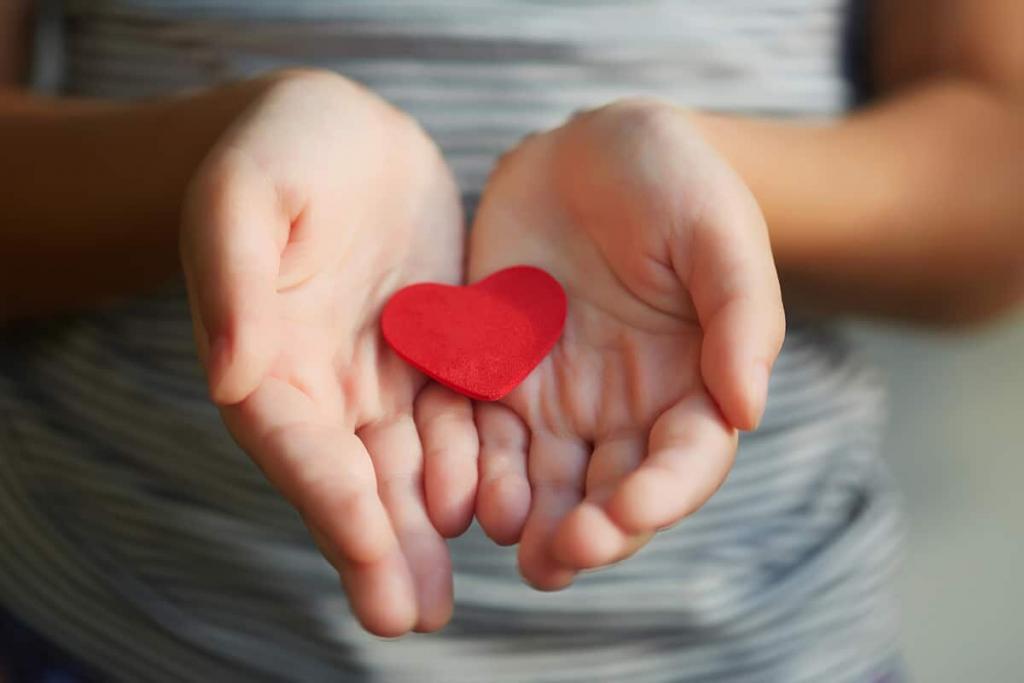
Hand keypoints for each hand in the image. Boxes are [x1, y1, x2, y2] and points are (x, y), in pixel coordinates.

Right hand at [180, 71, 477, 634]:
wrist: (339, 129)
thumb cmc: (280, 150)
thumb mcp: (246, 195)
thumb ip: (234, 280)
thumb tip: (231, 376)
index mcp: (269, 357)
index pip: (299, 446)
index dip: (332, 504)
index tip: (369, 555)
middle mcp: (324, 382)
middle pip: (354, 478)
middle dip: (382, 548)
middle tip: (415, 616)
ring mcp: (382, 372)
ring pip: (407, 463)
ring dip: (426, 526)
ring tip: (448, 593)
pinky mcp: (435, 351)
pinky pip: (458, 417)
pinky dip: (472, 464)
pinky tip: (495, 510)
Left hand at [468, 99, 784, 588]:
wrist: (591, 150)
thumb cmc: (673, 181)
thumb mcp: (719, 230)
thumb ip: (741, 313)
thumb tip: (748, 410)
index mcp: (693, 383)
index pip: (684, 460)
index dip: (660, 495)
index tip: (627, 512)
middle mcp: (627, 408)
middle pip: (612, 490)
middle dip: (590, 531)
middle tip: (557, 557)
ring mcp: (559, 397)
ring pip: (544, 479)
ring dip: (527, 517)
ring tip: (508, 537)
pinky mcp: (499, 376)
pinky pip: (481, 432)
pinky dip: (470, 465)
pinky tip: (456, 490)